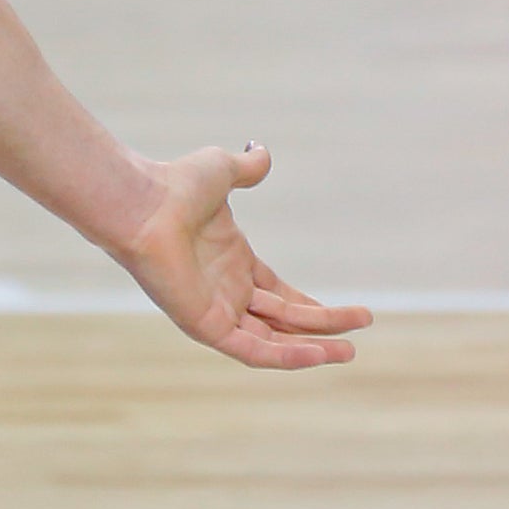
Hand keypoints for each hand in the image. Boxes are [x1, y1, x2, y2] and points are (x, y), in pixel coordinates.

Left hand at [109, 144, 370, 369]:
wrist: (145, 203)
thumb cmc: (176, 185)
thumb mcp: (223, 170)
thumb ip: (247, 168)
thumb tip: (261, 152)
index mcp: (233, 263)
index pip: (279, 295)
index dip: (312, 306)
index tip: (347, 313)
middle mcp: (227, 291)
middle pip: (285, 319)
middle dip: (325, 325)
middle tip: (363, 324)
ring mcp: (217, 311)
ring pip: (274, 341)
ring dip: (313, 348)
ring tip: (350, 352)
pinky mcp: (207, 327)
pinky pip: (254, 351)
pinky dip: (287, 356)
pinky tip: (320, 354)